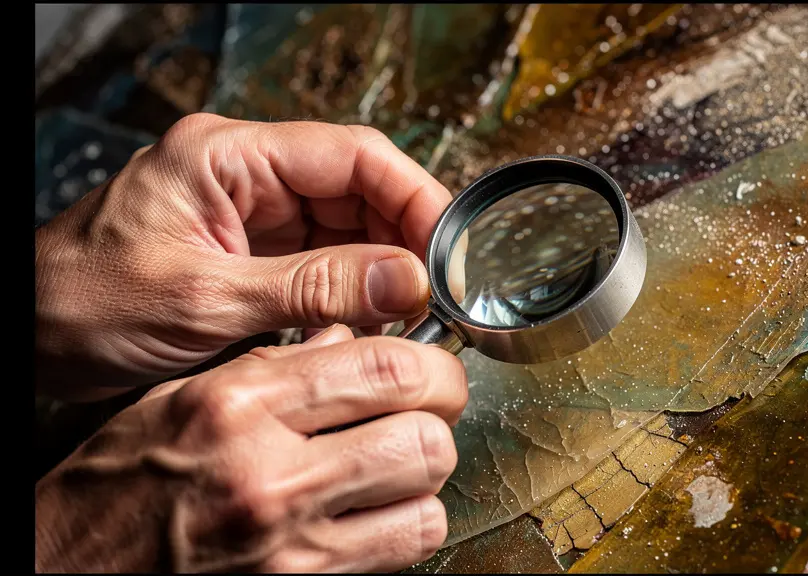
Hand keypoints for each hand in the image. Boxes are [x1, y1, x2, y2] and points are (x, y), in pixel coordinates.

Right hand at [34, 325, 467, 572]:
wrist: (71, 570)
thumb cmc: (118, 485)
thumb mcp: (182, 399)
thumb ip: (274, 367)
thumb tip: (350, 340)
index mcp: (239, 406)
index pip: (385, 367)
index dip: (431, 365)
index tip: (430, 369)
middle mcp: (270, 472)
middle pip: (424, 433)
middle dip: (435, 420)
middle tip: (419, 416)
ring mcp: (290, 539)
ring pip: (426, 494)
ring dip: (422, 477)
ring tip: (393, 466)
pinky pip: (405, 548)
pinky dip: (407, 524)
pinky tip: (376, 512)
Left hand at [35, 113, 458, 400]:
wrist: (23, 337)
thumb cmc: (79, 302)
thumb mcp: (203, 299)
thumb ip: (311, 286)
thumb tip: (404, 279)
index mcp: (228, 156)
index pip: (353, 156)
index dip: (414, 197)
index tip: (451, 247)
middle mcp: (245, 177)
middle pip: (358, 191)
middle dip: (404, 241)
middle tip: (436, 296)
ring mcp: (249, 216)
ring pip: (347, 230)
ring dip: (382, 272)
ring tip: (407, 318)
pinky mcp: (249, 255)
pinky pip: (322, 263)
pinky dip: (351, 294)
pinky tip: (367, 325)